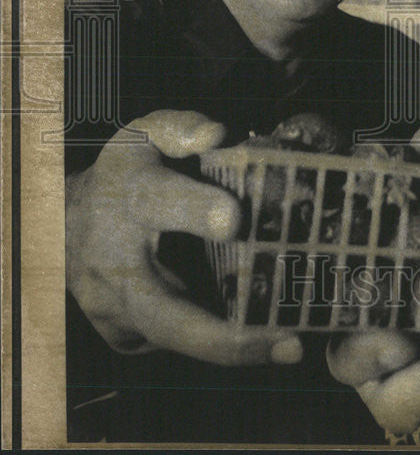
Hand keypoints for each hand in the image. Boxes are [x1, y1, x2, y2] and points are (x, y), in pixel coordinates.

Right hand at [66, 109, 302, 365]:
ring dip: (235, 349)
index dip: (194, 211)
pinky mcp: (122, 334)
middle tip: (286, 342)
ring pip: (175, 339)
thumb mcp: (147, 135)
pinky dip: (218, 342)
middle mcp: (113, 262)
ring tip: (291, 348)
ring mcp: (113, 308)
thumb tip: (218, 134)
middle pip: (163, 312)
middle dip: (225, 335)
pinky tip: (257, 333)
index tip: (234, 218)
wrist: (69, 221)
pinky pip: (174, 343)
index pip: (158, 203)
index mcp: (127, 198)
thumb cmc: (128, 172)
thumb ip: (182, 129)